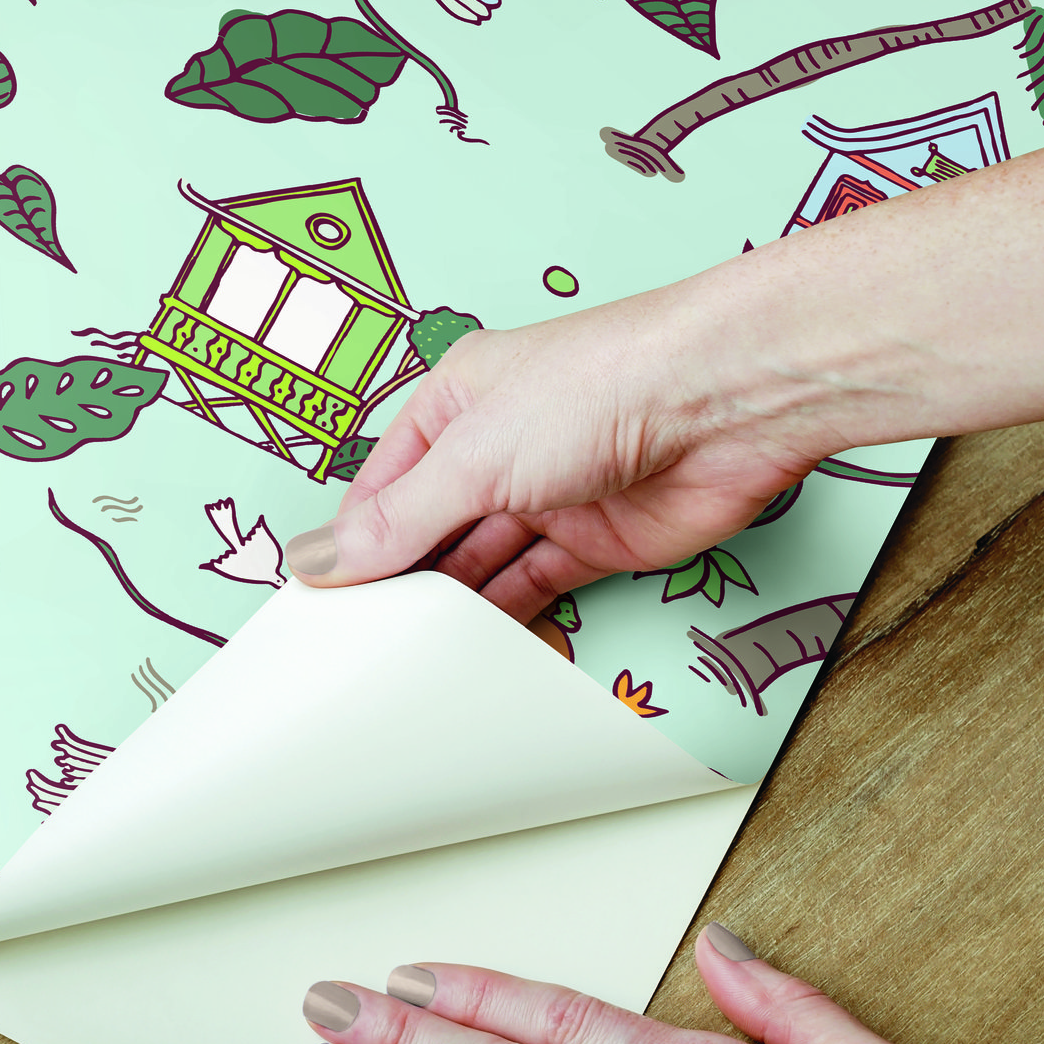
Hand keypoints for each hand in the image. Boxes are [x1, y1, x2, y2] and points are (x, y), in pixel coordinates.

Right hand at [288, 300, 829, 624]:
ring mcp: (548, 496)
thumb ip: (397, 519)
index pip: (383, 485)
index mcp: (456, 404)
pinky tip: (472, 650)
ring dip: (450, 606)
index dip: (353, 542)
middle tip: (358, 641)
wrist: (725, 403)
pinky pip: (535, 589)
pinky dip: (506, 620)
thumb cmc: (599, 387)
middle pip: (429, 529)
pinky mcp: (597, 543)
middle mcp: (499, 449)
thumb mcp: (471, 456)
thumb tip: (318, 560)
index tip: (320, 601)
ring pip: (481, 564)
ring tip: (406, 655)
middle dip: (399, 579)